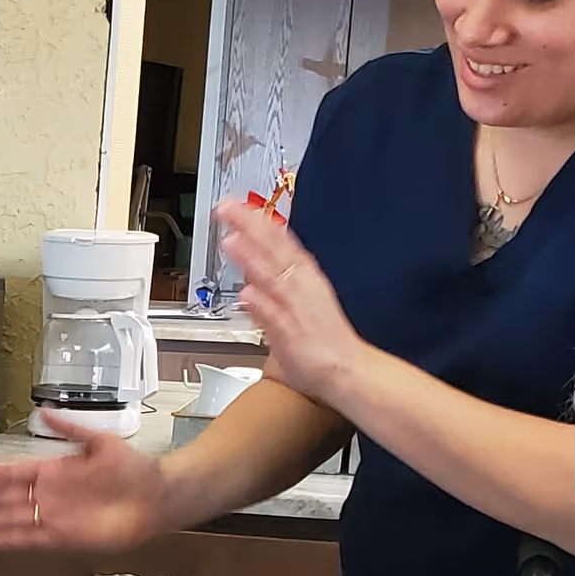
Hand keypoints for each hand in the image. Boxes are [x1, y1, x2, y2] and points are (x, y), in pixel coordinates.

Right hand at [0, 413, 170, 552]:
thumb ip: (70, 429)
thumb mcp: (100, 441)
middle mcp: (50, 494)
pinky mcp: (66, 537)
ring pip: (12, 519)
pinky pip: (32, 540)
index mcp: (53, 470)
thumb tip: (45, 411)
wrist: (157, 496)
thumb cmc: (134, 470)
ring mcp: (55, 516)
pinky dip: (12, 541)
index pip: (9, 474)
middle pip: (3, 498)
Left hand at [216, 200, 370, 407]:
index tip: (237, 206)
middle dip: (250, 227)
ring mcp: (295, 309)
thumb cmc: (326, 340)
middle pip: (274, 250)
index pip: (278, 242)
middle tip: (228, 208)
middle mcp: (300, 287)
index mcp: (304, 278)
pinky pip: (275, 317)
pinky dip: (261, 305)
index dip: (257, 222)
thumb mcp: (298, 307)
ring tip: (231, 239)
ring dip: (252, 257)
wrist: (347, 370)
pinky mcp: (292, 334)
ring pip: (272, 277)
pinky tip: (246, 293)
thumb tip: (249, 287)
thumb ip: (270, 296)